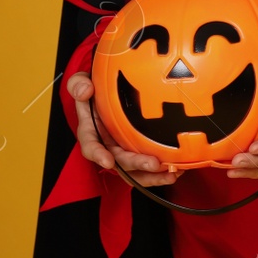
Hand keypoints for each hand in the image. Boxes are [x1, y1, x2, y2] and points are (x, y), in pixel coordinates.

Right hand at [67, 73, 176, 187]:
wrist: (110, 91)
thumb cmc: (96, 88)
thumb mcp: (82, 82)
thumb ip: (79, 85)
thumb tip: (86, 91)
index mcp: (91, 131)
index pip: (91, 145)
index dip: (98, 154)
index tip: (108, 161)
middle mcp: (107, 145)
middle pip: (119, 161)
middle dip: (136, 165)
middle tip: (154, 164)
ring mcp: (123, 149)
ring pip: (134, 171)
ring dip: (152, 176)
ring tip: (171, 174)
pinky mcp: (138, 151)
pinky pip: (147, 168)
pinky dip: (161, 172)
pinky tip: (178, 170)